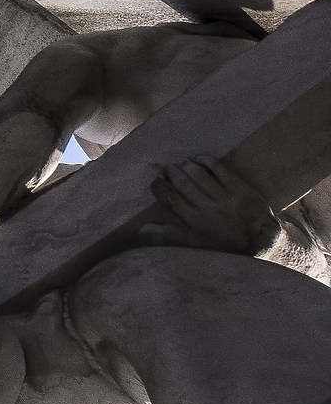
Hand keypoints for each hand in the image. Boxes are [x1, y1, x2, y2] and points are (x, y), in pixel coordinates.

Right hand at [140, 157, 278, 255]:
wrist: (261, 240)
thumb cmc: (224, 243)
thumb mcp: (196, 244)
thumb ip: (169, 236)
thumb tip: (141, 230)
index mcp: (195, 223)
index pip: (170, 200)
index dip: (160, 187)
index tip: (156, 181)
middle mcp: (208, 210)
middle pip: (182, 184)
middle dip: (171, 172)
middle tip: (167, 168)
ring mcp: (225, 198)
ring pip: (197, 174)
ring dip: (186, 165)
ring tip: (182, 163)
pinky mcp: (240, 189)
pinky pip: (218, 168)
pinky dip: (206, 160)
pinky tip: (199, 159)